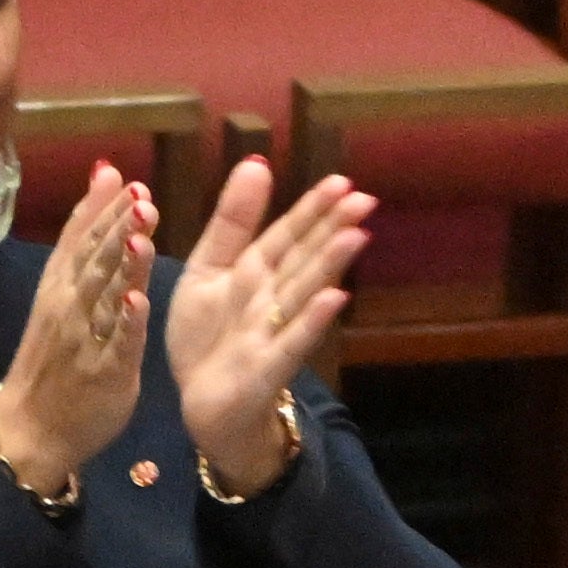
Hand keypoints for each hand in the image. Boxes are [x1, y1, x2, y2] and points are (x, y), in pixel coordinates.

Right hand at [0, 160, 160, 492]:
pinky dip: (126, 323)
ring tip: (143, 229)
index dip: (100, 207)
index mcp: (60, 287)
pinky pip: (116, 345)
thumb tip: (102, 198)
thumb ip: (83, 253)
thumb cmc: (55, 359)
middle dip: (116, 225)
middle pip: (94, 258)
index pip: (80, 239)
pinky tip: (137, 300)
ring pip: (105, 294)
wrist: (29, 426)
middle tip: (140, 193)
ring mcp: (86, 339)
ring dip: (124, 261)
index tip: (124, 175)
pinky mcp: (104, 373)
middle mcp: (70, 306)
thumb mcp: (61, 300)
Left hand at [157, 153, 371, 491]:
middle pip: (303, 259)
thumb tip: (257, 162)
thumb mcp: (209, 268)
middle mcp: (270, 300)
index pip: (287, 234)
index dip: (312, 209)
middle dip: (332, 230)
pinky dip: (311, 322)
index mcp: (254, 272)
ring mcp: (271, 334)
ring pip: (302, 293)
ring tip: (356, 236)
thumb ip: (233, 221)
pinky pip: (290, 342)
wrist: (201, 405)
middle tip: (366, 200)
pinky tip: (334, 299)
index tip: (342, 181)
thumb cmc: (208, 338)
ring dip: (329, 267)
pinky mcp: (264, 369)